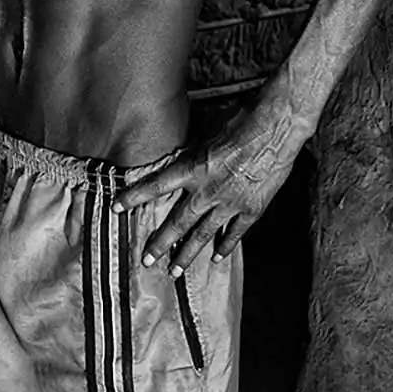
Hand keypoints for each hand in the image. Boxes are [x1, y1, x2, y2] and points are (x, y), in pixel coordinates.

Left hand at [112, 114, 297, 274]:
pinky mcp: (252, 209)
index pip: (155, 185)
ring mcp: (230, 203)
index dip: (134, 197)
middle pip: (178, 222)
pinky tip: (217, 258)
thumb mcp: (207, 131)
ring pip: (203, 235)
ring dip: (188, 254)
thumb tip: (179, 151)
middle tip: (146, 261)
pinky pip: (235, 234)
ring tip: (174, 271)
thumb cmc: (241, 120)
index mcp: (193, 167)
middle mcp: (207, 190)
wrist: (276, 129)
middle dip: (160, 243)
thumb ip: (193, 150)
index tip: (116, 208)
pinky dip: (225, 246)